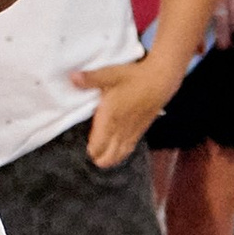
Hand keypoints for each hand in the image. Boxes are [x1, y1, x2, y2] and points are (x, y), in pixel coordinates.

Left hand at [74, 54, 168, 169]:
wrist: (161, 80)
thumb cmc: (134, 76)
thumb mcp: (109, 74)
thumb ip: (90, 79)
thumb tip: (73, 77)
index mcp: (110, 117)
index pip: (98, 144)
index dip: (91, 150)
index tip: (85, 149)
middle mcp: (120, 128)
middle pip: (109, 155)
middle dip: (99, 158)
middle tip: (92, 155)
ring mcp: (132, 130)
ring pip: (120, 154)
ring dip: (111, 159)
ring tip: (102, 160)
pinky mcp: (141, 129)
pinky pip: (130, 148)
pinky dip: (122, 154)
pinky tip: (119, 154)